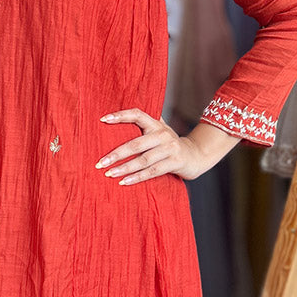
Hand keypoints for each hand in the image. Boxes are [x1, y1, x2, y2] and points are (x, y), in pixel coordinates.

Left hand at [95, 108, 212, 183]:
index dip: (120, 115)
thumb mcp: (160, 130)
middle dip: (116, 154)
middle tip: (100, 163)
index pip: (137, 114)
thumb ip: (144, 124)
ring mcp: (170, 148)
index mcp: (156, 124)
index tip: (103, 120)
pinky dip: (137, 177)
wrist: (196, 155)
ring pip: (143, 160)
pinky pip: (152, 171)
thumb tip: (116, 118)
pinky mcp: (175, 162)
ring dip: (124, 168)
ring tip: (109, 174)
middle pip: (136, 143)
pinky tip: (124, 182)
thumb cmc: (169, 144)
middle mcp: (163, 134)